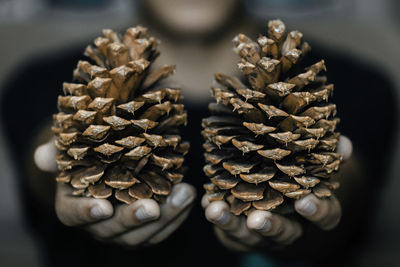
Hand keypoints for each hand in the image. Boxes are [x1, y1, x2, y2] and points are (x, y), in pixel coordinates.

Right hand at [34, 139, 195, 246]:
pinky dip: (178, 214)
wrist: (106, 167)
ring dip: (167, 217)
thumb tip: (41, 155)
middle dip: (134, 219)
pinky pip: (162, 229)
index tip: (103, 207)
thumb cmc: (86, 157)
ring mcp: (123, 229)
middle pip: (114, 230)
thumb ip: (58, 153)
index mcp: (73, 206)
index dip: (86, 214)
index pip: (73, 216)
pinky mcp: (146, 227)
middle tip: (153, 207)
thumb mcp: (71, 151)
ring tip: (185, 194)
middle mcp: (98, 224)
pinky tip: (189, 195)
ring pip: (143, 235)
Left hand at [202, 135, 352, 250]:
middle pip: (283, 233)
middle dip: (270, 226)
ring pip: (249, 236)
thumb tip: (344, 143)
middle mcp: (290, 228)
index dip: (316, 212)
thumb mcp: (317, 172)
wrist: (285, 212)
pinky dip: (218, 216)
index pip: (324, 217)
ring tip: (215, 210)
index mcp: (313, 213)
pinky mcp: (242, 235)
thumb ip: (328, 158)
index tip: (305, 201)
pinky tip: (207, 201)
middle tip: (257, 220)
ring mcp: (263, 234)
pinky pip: (229, 231)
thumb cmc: (301, 184)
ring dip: (231, 224)